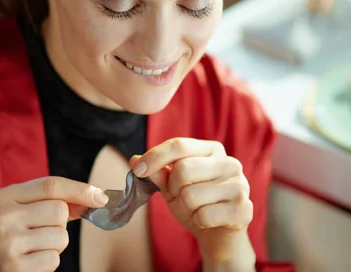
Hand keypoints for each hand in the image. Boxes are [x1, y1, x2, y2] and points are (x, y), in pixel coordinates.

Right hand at [0, 176, 108, 271]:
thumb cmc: (15, 236)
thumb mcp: (26, 211)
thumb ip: (56, 201)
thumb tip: (96, 197)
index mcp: (4, 196)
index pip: (50, 185)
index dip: (79, 190)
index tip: (101, 197)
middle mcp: (3, 216)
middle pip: (59, 210)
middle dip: (60, 223)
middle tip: (42, 231)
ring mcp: (8, 241)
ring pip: (60, 236)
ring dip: (56, 245)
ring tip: (36, 247)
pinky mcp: (16, 266)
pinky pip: (54, 258)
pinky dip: (49, 261)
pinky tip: (32, 261)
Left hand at [129, 138, 254, 266]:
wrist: (218, 234)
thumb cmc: (195, 204)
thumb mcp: (171, 186)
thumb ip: (156, 172)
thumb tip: (135, 160)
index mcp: (212, 150)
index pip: (179, 144)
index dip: (155, 156)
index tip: (138, 170)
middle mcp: (230, 163)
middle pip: (183, 169)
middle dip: (173, 189)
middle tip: (180, 197)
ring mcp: (240, 186)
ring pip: (192, 195)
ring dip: (186, 208)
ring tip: (196, 209)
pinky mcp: (244, 210)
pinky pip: (204, 215)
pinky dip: (198, 221)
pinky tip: (208, 220)